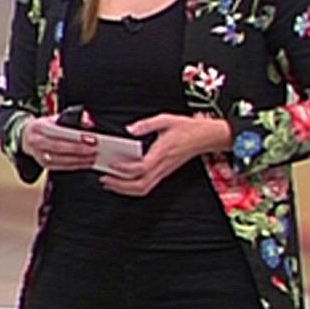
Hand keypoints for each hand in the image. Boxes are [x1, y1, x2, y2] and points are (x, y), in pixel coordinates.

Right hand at [21, 111, 99, 171]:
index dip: (74, 137)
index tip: (91, 138)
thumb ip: (71, 118)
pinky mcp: (44, 165)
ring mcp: (39, 155)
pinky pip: (62, 167)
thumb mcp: (54, 118)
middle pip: (59, 147)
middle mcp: (36, 142)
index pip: (58, 132)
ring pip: (61, 160)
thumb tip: (87, 122)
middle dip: (79, 149)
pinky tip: (86, 163)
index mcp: (39, 127)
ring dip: (79, 160)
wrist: (26, 138)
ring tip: (93, 157)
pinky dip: (76, 165)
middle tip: (95, 149)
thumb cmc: (43, 127)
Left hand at [99, 114, 232, 196]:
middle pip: (140, 185)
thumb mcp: (166, 119)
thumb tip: (130, 129)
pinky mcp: (164, 173)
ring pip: (143, 189)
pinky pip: (147, 186)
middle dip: (120, 185)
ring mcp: (164, 172)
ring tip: (109, 183)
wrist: (205, 137)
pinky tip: (121, 182)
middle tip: (104, 178)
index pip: (142, 167)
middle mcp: (163, 165)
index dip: (125, 168)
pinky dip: (132, 188)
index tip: (112, 164)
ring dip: (124, 189)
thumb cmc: (187, 128)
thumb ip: (146, 124)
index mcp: (162, 152)